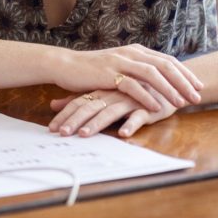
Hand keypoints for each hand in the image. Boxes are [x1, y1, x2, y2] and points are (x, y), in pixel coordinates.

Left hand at [48, 90, 177, 138]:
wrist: (166, 83)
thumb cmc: (130, 91)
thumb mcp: (103, 94)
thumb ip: (81, 98)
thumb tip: (53, 104)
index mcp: (102, 91)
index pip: (79, 103)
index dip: (65, 115)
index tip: (51, 129)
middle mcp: (113, 94)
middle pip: (90, 108)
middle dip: (75, 121)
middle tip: (62, 133)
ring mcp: (130, 101)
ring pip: (111, 112)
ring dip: (97, 123)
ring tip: (85, 134)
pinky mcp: (148, 107)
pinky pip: (139, 116)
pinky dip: (131, 124)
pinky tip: (124, 133)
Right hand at [58, 44, 202, 112]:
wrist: (66, 65)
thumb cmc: (93, 69)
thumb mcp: (119, 66)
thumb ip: (136, 69)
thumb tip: (157, 80)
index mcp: (136, 51)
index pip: (168, 60)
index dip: (185, 74)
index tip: (199, 86)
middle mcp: (131, 53)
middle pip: (165, 66)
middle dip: (184, 82)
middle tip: (198, 96)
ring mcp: (120, 62)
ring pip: (152, 74)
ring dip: (170, 89)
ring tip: (182, 103)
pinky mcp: (109, 74)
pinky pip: (133, 85)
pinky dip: (147, 96)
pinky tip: (157, 107)